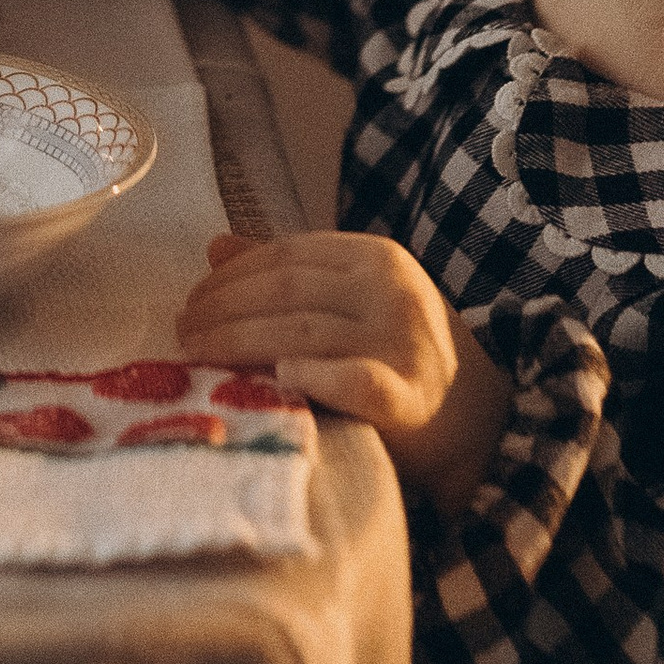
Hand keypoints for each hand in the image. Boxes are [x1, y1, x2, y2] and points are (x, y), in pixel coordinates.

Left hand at [176, 230, 512, 515]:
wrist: (480, 418)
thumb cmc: (401, 353)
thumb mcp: (356, 297)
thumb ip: (291, 272)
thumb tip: (216, 245)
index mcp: (375, 258)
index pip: (286, 256)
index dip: (230, 275)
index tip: (192, 297)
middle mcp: (389, 292)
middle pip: (285, 292)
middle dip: (222, 309)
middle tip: (182, 330)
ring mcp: (400, 344)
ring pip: (301, 333)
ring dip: (238, 344)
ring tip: (195, 357)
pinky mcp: (407, 397)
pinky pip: (355, 381)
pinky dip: (315, 376)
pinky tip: (278, 377)